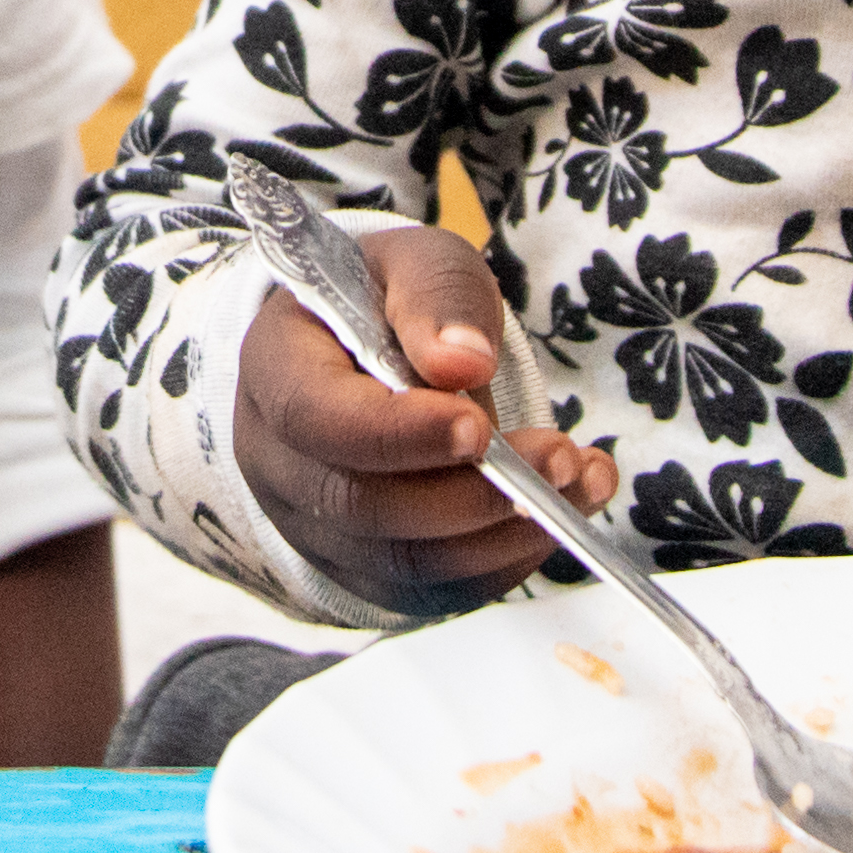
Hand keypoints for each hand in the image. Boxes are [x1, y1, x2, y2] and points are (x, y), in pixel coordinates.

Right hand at [233, 219, 621, 615]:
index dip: (397, 434)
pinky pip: (434, 590)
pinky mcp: (367, 570)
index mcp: (274, 373)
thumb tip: (464, 362)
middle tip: (558, 458)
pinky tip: (563, 511)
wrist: (366, 350)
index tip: (479, 427)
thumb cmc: (387, 301)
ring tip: (578, 480)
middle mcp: (279, 464)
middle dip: (471, 492)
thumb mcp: (414, 263)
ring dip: (503, 532)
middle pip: (361, 506)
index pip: (317, 420)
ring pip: (404, 561)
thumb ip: (436, 297)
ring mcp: (317, 528)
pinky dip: (507, 560)